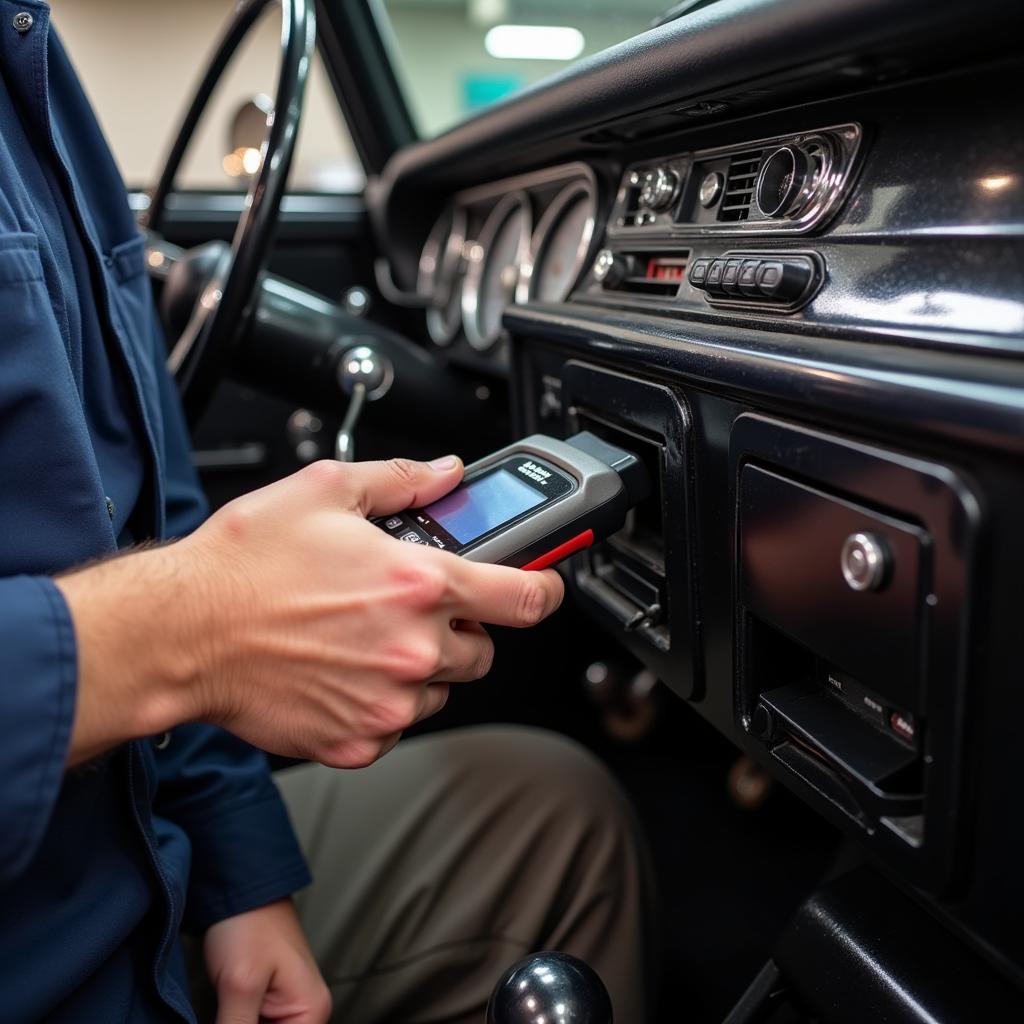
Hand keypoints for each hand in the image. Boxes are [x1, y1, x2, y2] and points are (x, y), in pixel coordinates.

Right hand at [60, 456, 563, 765]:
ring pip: (442, 689)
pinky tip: (343, 671)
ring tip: (366, 638)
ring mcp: (388, 701)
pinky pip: (398, 724)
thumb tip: (445, 474)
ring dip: (422, 666)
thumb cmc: (244, 564)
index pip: (526, 597)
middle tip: (414, 608)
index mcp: (418, 584)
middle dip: (462, 628)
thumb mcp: (324, 492)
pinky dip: (383, 702)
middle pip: (484, 650)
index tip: (542, 585)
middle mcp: (414, 648)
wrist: (183, 632)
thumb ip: (401, 480)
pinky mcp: (359, 740)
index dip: (546, 587)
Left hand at [204, 899, 329, 1023]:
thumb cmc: (249, 923)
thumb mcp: (240, 985)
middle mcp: (305, 1013)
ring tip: (227, 1009)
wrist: (239, 887)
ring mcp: (286, 1008)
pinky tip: (224, 1015)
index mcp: (311, 1011)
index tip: (232, 1022)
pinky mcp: (267, 1002)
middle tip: (227, 1014)